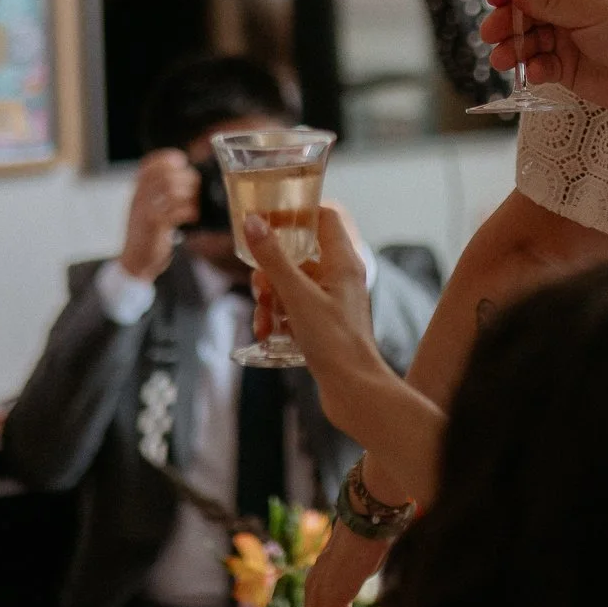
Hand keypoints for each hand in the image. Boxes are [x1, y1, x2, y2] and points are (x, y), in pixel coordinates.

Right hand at [118, 149, 200, 282]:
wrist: (135, 261)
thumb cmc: (148, 233)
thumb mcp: (149, 209)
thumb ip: (161, 193)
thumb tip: (189, 178)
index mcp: (138, 191)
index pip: (149, 164)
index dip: (167, 158)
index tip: (182, 162)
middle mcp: (139, 197)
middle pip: (166, 175)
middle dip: (187, 178)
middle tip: (196, 189)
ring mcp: (145, 211)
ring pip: (170, 189)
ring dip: (189, 194)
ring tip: (195, 204)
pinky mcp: (154, 227)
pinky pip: (174, 212)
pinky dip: (188, 211)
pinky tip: (192, 217)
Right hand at [245, 205, 386, 413]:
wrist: (354, 391)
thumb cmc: (334, 342)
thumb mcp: (297, 296)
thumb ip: (273, 259)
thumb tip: (253, 222)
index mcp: (343, 262)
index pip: (323, 218)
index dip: (295, 215)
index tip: (266, 222)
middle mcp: (342, 278)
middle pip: (300, 255)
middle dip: (272, 271)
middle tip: (260, 288)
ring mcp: (334, 302)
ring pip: (293, 285)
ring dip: (271, 299)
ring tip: (264, 322)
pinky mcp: (326, 324)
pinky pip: (296, 309)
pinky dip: (280, 318)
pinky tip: (269, 335)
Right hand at [483, 0, 607, 113]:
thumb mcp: (591, 8)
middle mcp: (573, 4)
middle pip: (528, 7)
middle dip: (509, 20)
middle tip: (491, 33)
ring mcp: (569, 35)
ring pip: (530, 37)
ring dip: (514, 47)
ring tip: (501, 59)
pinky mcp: (567, 64)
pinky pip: (541, 62)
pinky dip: (533, 67)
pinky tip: (534, 73)